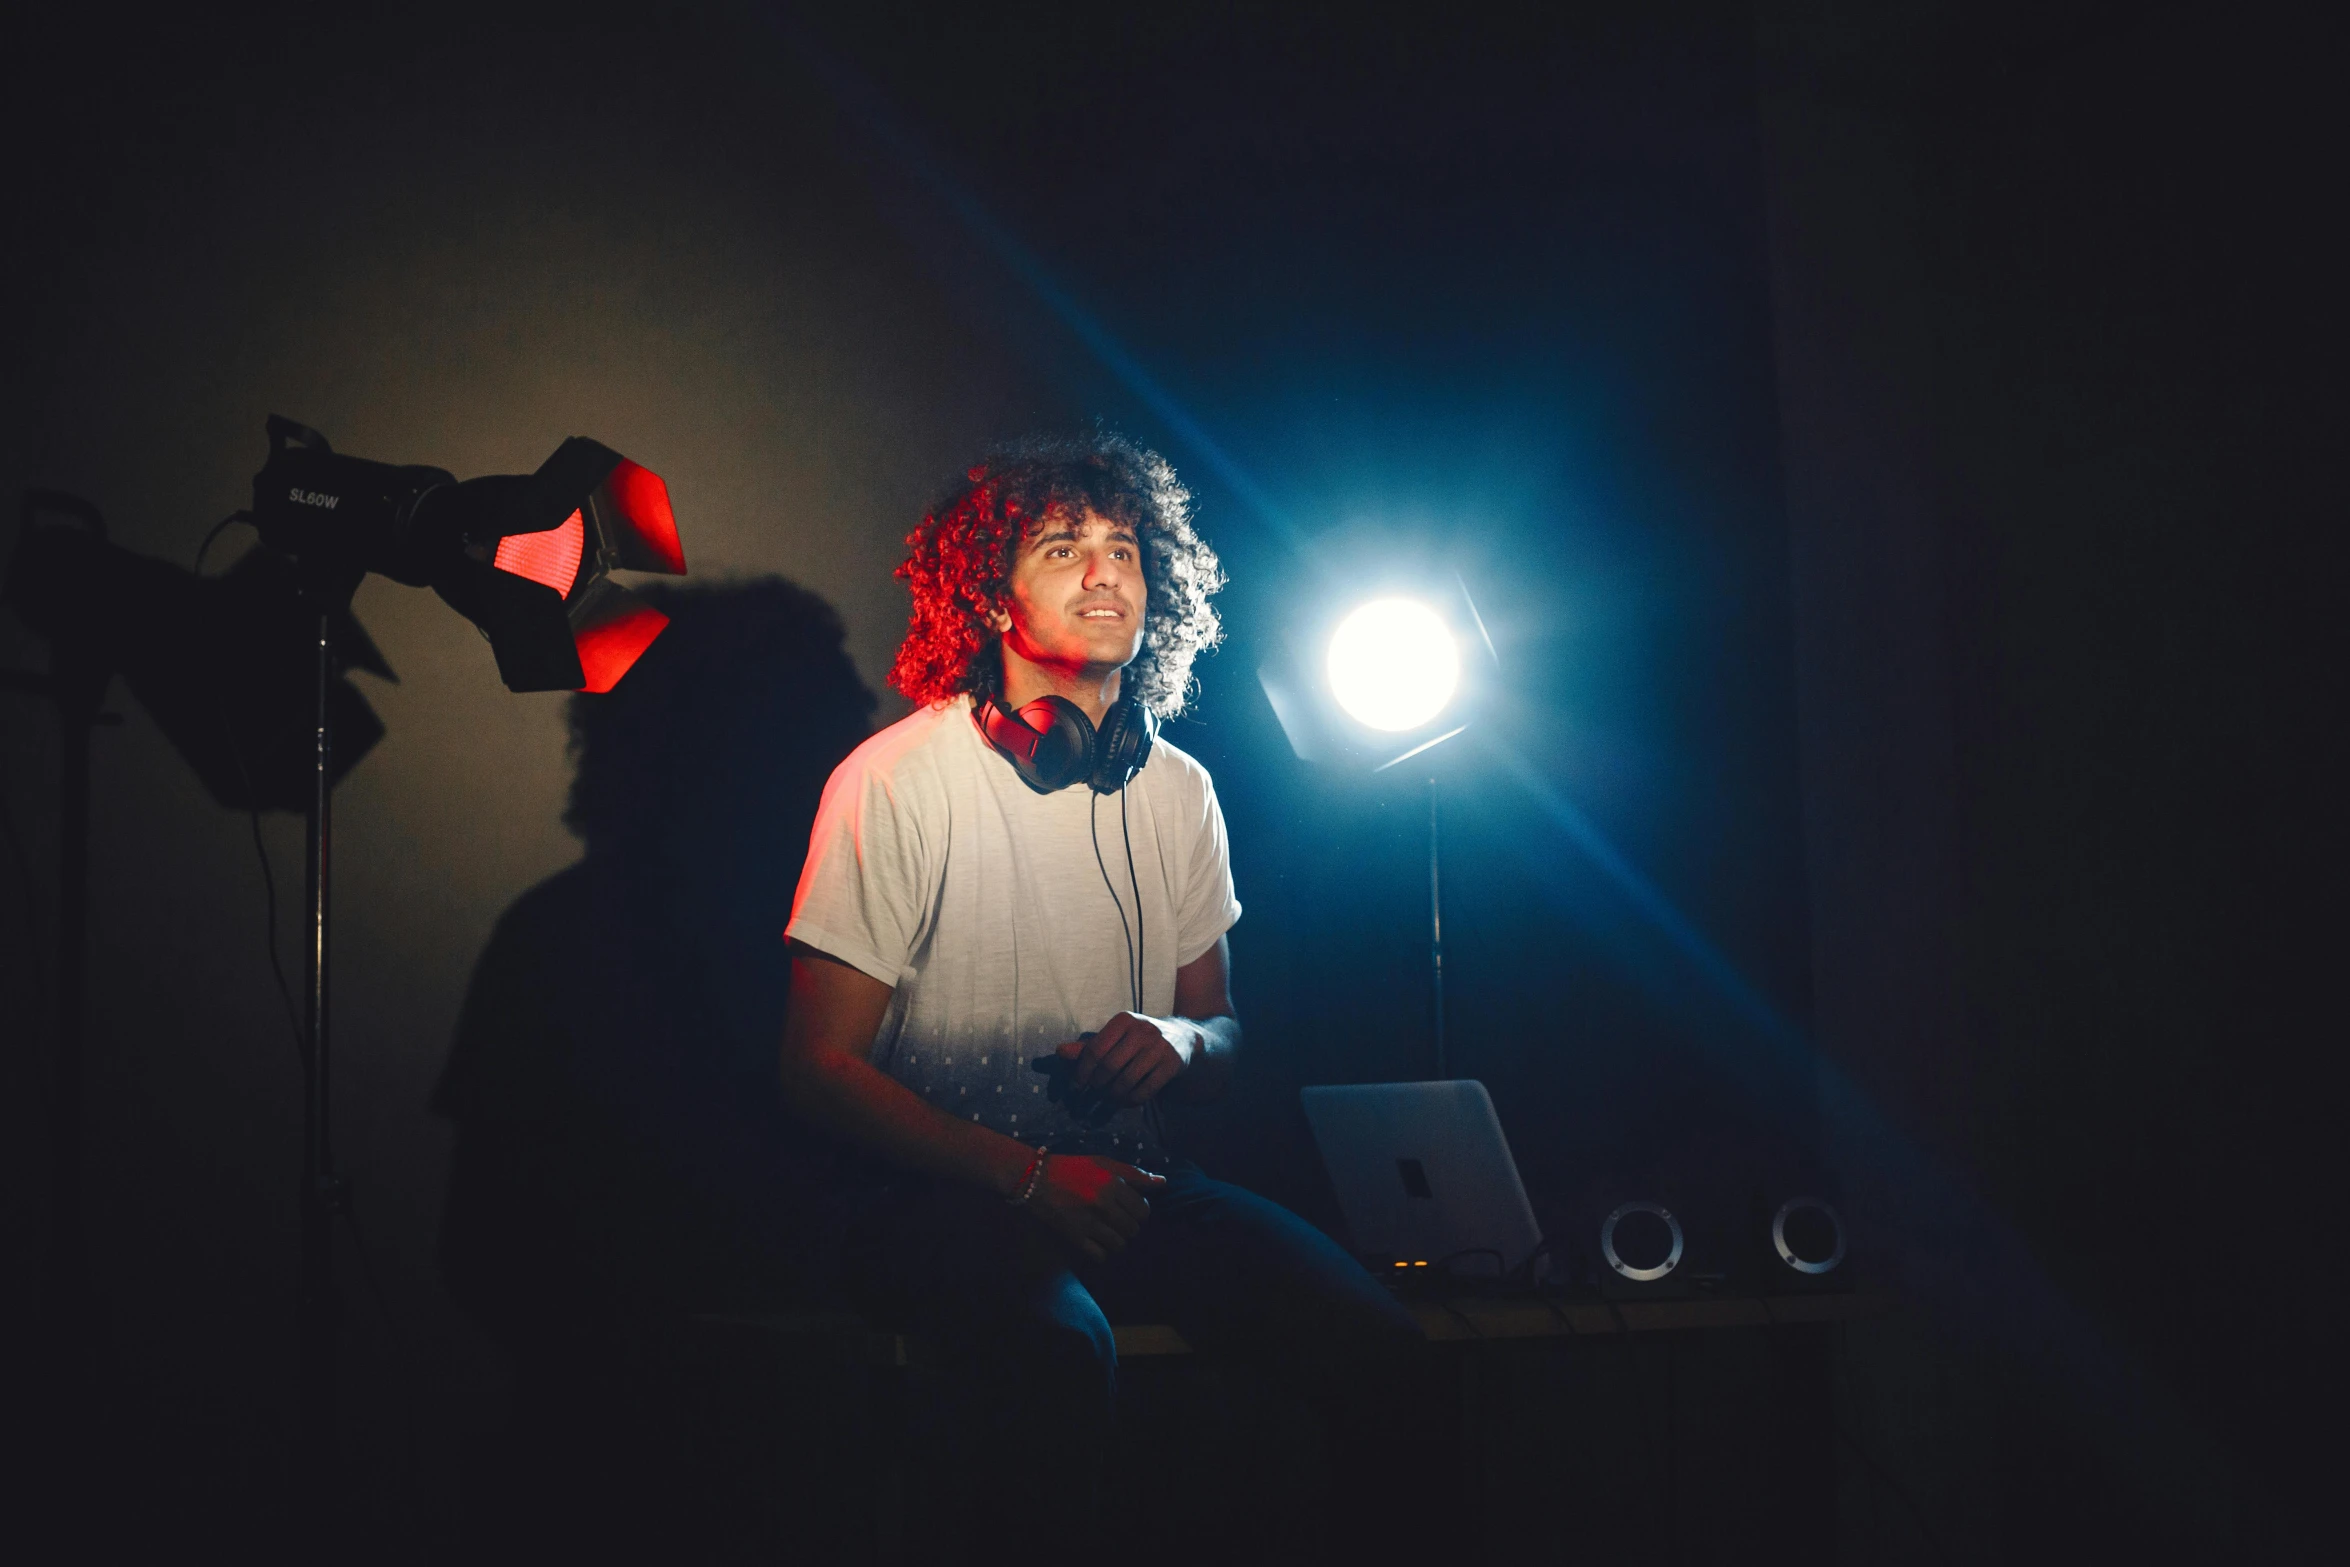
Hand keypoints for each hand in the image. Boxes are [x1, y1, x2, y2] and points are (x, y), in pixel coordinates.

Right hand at [1025, 1155, 1166, 1260]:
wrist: (1034, 1179)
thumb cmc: (1071, 1168)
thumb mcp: (1103, 1163)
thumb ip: (1135, 1174)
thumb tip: (1164, 1183)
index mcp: (1113, 1184)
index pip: (1143, 1211)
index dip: (1140, 1212)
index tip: (1130, 1209)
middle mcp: (1104, 1205)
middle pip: (1133, 1230)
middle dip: (1129, 1226)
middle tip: (1117, 1220)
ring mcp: (1090, 1223)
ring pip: (1120, 1245)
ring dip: (1117, 1240)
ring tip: (1108, 1231)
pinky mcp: (1075, 1237)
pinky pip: (1101, 1256)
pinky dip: (1102, 1252)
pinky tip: (1096, 1243)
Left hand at [1056, 1012, 1196, 1108]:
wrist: (1182, 1037)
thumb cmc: (1139, 1039)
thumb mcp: (1115, 1037)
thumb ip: (1088, 1046)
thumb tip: (1060, 1052)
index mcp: (1124, 1020)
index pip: (1095, 1050)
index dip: (1081, 1072)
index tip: (1076, 1087)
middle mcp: (1142, 1030)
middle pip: (1109, 1067)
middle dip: (1097, 1086)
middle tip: (1093, 1094)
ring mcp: (1160, 1047)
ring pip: (1126, 1081)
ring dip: (1112, 1096)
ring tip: (1107, 1099)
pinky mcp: (1172, 1064)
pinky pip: (1145, 1091)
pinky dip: (1130, 1101)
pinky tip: (1124, 1101)